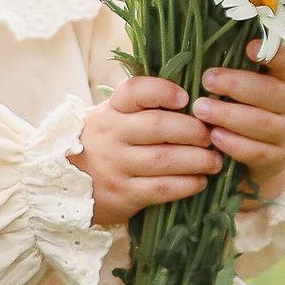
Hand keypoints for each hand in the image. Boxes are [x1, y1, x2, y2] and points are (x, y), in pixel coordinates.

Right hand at [80, 43, 284, 227]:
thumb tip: (197, 97)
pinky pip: (160, 188)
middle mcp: (112, 134)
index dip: (162, 91)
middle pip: (157, 126)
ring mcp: (116, 165)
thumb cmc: (107, 142)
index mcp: (113, 109)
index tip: (185, 96)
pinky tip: (200, 181)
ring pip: (163, 159)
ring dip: (197, 160)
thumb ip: (145, 106)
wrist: (69, 180)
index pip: (134, 91)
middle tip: (211, 135)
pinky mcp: (123, 193)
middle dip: (192, 130)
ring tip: (215, 161)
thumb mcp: (115, 117)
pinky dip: (186, 184)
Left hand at [196, 40, 284, 199]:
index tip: (249, 46)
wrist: (264, 156)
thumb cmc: (244, 109)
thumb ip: (230, 69)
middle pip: (269, 92)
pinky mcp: (278, 157)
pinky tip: (214, 136)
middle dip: (235, 85)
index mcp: (282, 78)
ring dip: (229, 115)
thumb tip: (197, 48)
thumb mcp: (243, 88)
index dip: (273, 53)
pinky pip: (257, 151)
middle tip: (206, 80)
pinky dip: (234, 144)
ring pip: (262, 123)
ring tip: (200, 109)